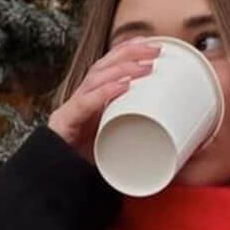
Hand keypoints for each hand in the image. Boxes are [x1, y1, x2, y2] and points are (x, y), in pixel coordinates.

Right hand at [48, 40, 159, 163]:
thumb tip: (171, 135)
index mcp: (91, 101)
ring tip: (145, 67)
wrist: (58, 185)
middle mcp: (80, 99)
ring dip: (122, 69)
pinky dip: (105, 92)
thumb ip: (134, 134)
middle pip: (102, 66)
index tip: (150, 45)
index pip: (107, 68)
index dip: (126, 52)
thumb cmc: (90, 166)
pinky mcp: (65, 123)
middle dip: (129, 53)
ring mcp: (71, 109)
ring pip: (95, 79)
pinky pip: (85, 103)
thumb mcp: (117, 144)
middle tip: (156, 50)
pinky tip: (123, 87)